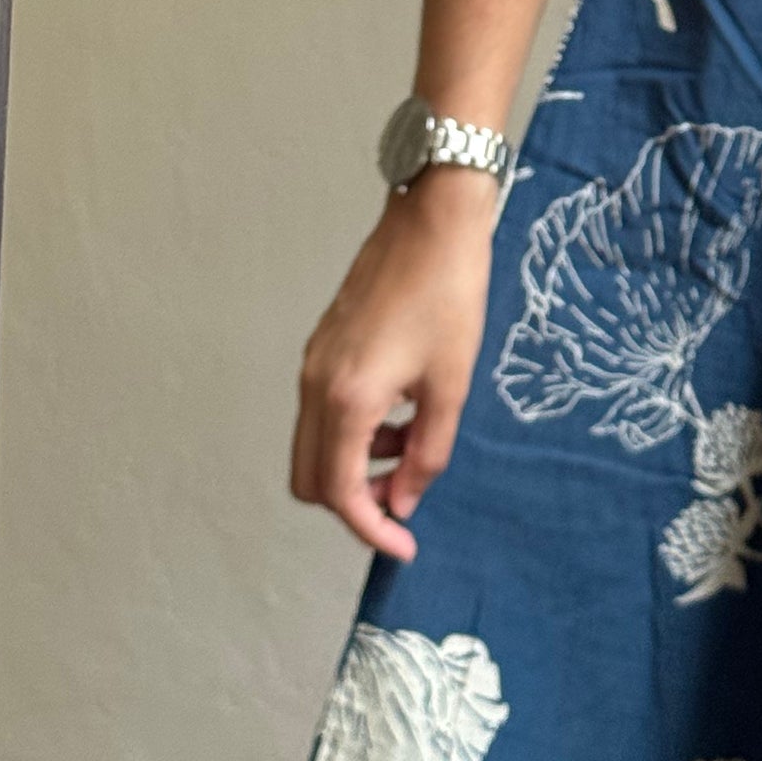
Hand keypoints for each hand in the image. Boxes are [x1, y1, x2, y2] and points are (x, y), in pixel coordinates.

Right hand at [290, 171, 497, 557]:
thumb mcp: (452, 382)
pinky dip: (352, 430)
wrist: (434, 216)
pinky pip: (322, 409)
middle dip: (352, 503)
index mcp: (347, 398)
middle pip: (309, 478)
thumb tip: (403, 502)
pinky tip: (400, 409)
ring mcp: (314, 360)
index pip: (338, 493)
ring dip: (354, 464)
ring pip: (313, 444)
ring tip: (412, 443)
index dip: (371, 529)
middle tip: (402, 499)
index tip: (404, 544)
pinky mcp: (323, 342)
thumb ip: (427, 452)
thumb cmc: (449, 293)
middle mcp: (315, 383)